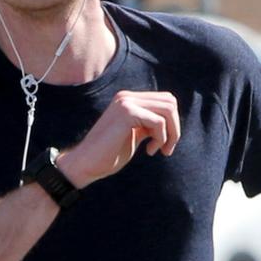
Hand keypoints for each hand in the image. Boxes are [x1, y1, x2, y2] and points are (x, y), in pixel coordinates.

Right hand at [57, 91, 179, 187]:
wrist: (85, 164)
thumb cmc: (109, 154)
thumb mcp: (135, 135)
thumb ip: (149, 125)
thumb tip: (172, 122)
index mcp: (128, 100)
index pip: (165, 100)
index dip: (172, 122)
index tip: (164, 144)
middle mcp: (127, 96)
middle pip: (170, 101)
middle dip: (175, 127)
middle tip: (166, 149)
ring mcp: (126, 102)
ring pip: (168, 109)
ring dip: (171, 133)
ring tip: (160, 150)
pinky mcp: (127, 113)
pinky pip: (159, 122)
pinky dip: (161, 139)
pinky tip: (150, 151)